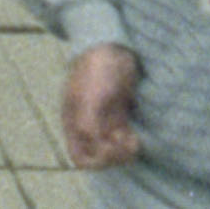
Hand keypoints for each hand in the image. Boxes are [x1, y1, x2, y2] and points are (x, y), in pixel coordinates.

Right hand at [59, 46, 141, 172]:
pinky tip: (136, 136)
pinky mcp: (119, 118)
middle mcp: (87, 127)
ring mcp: (104, 123)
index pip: (79, 157)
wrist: (114, 47)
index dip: (95, 161)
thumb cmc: (97, 69)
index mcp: (73, 122)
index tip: (110, 149)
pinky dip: (131, 144)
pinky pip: (124, 141)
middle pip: (99, 158)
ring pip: (113, 152)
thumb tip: (93, 145)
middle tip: (126, 144)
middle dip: (114, 157)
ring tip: (133, 140)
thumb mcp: (90, 96)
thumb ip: (88, 122)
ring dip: (125, 152)